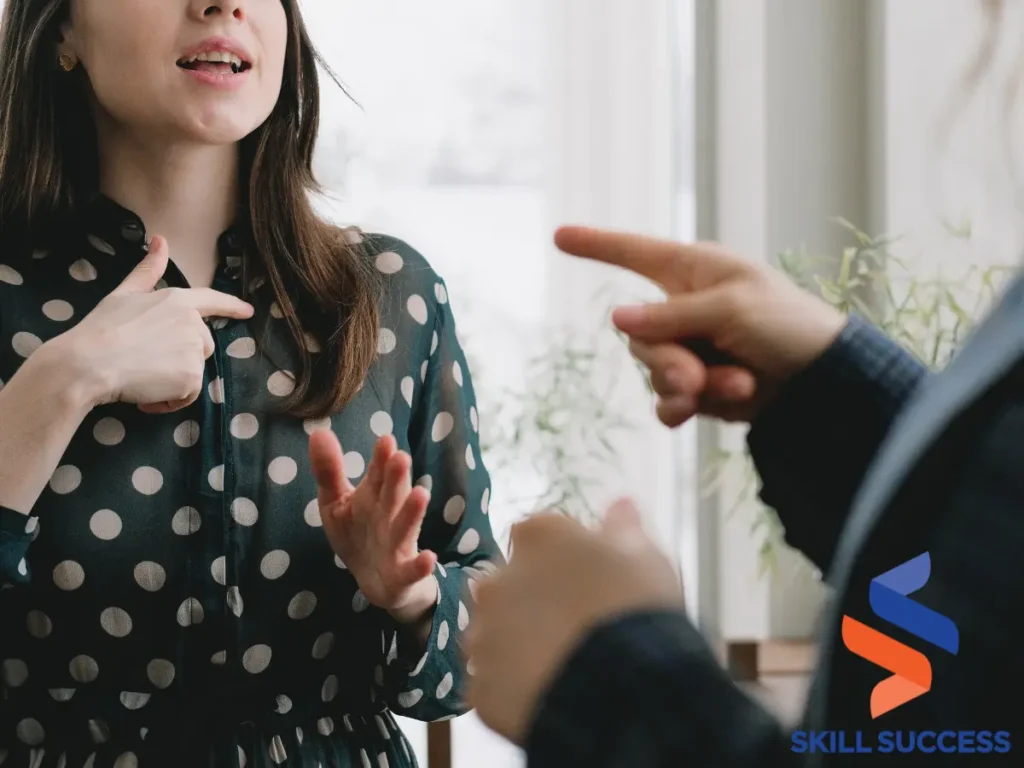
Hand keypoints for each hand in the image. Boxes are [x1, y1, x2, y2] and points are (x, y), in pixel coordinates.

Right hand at [49, 235, 253, 413]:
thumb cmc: (102, 328)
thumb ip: (148, 270)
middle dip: (180, 356)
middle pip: (202, 344)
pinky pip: (188, 394)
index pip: (212, 300)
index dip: (231, 306)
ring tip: (143, 377)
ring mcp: (194, 349)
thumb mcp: (124, 293)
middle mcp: (192, 323)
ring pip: (194, 370)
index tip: (248, 312)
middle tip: (146, 360)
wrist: (88, 363)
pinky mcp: (191, 376)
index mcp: (178, 300)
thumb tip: (161, 239)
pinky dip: (171, 400)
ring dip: (174, 380)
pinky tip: (148, 395)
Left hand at [309, 429, 438, 623]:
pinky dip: (421, 565)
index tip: (385, 440)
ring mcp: (398, 544)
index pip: (378, 474)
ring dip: (413, 512)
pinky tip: (428, 557)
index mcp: (374, 497)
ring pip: (406, 527)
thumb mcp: (336, 502)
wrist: (377, 581)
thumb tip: (319, 432)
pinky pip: (412, 569)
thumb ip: (328, 471)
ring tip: (421, 494)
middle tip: (400, 457)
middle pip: (393, 495)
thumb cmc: (358, 533)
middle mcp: (389, 516)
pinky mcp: (403, 572)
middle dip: (397, 478)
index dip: (381, 459)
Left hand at [465, 499, 682, 744]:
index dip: (563, 556)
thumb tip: (621, 504)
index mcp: (535, 538)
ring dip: (517, 643)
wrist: (622, 688)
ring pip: (495, 634)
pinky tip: (548, 693)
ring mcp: (483, 636)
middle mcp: (495, 580)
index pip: (538, 534)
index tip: (587, 577)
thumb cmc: (633, 608)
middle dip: (532, 598)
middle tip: (573, 623)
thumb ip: (623, 527)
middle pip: (508, 583)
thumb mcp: (643, 555)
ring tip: (560, 664)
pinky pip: (494, 684)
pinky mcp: (481, 688)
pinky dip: (514, 688)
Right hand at [555, 226, 845, 423]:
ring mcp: (687, 348)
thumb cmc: (787, 324)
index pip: (633, 253)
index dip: (596, 245)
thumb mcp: (731, 308)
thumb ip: (671, 316)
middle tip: (698, 377)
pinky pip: (664, 400)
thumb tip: (616, 319)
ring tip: (735, 385)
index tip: (560, 235)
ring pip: (652, 372)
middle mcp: (681, 308)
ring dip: (688, 386)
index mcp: (692, 271)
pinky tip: (703, 409)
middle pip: (638, 336)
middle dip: (667, 361)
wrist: (822, 381)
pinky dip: (683, 408)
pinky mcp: (696, 387)